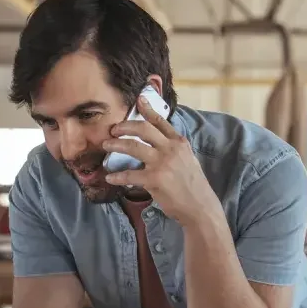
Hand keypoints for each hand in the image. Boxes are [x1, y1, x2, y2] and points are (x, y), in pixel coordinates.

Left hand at [103, 95, 221, 226]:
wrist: (200, 207)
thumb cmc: (193, 186)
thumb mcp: (188, 160)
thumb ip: (174, 149)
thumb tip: (158, 144)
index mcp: (179, 143)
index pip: (161, 122)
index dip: (148, 110)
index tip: (138, 100)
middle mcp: (171, 149)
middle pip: (143, 129)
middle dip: (125, 126)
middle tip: (114, 129)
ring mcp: (162, 163)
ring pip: (133, 146)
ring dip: (116, 145)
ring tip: (107, 145)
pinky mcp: (154, 179)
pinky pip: (130, 174)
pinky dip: (118, 176)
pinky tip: (110, 177)